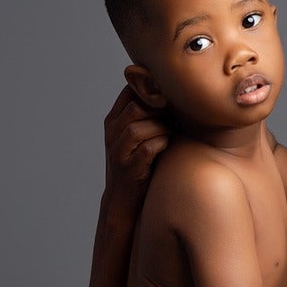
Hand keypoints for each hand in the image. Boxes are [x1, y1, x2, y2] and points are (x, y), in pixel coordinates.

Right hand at [103, 84, 169, 216]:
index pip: (128, 92)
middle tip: (174, 111)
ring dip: (160, 127)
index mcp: (112, 121)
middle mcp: (111, 135)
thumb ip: (142, 115)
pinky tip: (168, 144)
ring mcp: (118, 153)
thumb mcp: (131, 136)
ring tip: (172, 129)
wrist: (122, 198)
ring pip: (137, 129)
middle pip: (133, 109)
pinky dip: (161, 144)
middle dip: (157, 108)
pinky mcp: (129, 170)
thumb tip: (167, 91)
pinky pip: (147, 150)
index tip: (167, 92)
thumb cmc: (135, 162)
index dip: (149, 88)